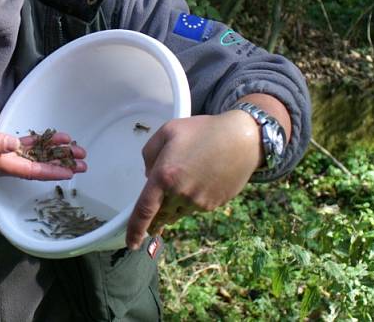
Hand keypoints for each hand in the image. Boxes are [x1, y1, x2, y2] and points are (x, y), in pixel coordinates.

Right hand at [0, 117, 86, 179]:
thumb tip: (13, 143)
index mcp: (1, 164)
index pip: (32, 171)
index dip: (52, 171)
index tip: (71, 173)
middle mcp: (5, 163)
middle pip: (39, 166)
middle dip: (61, 163)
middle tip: (83, 162)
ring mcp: (4, 156)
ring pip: (35, 157)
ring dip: (55, 153)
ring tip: (75, 150)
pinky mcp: (0, 147)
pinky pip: (26, 148)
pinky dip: (41, 144)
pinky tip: (53, 139)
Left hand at [125, 110, 260, 248]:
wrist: (243, 140)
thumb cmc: (203, 131)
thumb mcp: (167, 131)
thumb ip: (149, 155)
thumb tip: (149, 176)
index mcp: (165, 176)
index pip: (144, 211)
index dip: (135, 230)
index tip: (131, 243)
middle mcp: (181, 194)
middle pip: (161, 214)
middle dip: (155, 214)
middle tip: (156, 205)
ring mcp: (199, 202)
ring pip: (177, 212)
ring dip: (173, 204)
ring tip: (184, 180)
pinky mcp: (213, 205)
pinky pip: (194, 208)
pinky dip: (190, 199)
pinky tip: (200, 180)